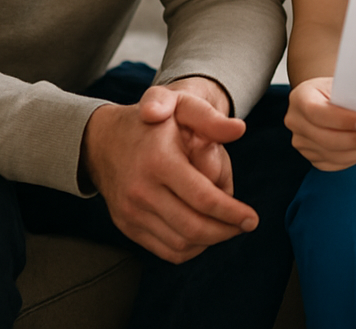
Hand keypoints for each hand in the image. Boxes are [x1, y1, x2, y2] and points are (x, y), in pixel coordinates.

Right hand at [81, 84, 256, 263]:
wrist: (104, 139)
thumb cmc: (152, 121)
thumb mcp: (182, 105)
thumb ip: (210, 117)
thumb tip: (239, 129)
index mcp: (159, 162)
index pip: (202, 198)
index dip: (231, 212)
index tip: (252, 218)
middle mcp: (141, 191)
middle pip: (192, 228)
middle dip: (225, 231)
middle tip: (245, 225)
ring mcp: (131, 212)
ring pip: (178, 244)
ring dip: (210, 242)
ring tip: (229, 228)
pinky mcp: (126, 225)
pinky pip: (162, 249)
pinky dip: (189, 249)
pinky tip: (205, 235)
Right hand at [285, 77, 355, 170]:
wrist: (323, 96)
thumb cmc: (336, 87)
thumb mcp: (342, 82)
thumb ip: (353, 94)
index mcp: (301, 97)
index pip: (318, 113)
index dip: (344, 121)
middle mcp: (295, 121)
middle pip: (326, 138)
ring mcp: (301, 141)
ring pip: (332, 154)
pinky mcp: (310, 155)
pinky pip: (334, 163)